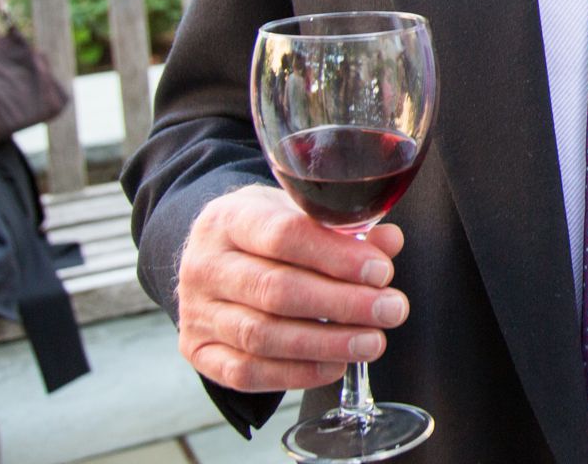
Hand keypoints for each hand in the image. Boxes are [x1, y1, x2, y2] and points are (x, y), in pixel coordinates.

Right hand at [175, 185, 409, 392]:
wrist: (214, 254)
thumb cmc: (266, 231)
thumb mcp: (299, 212)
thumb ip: (345, 228)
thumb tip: (388, 243)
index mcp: (231, 218)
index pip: (284, 235)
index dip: (336, 256)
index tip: (381, 271)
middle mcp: (206, 264)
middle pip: (276, 289)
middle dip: (343, 303)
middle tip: (391, 310)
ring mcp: (196, 311)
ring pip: (261, 335)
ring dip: (325, 343)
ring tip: (372, 342)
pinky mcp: (197, 350)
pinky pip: (246, 372)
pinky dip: (295, 373)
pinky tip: (334, 365)